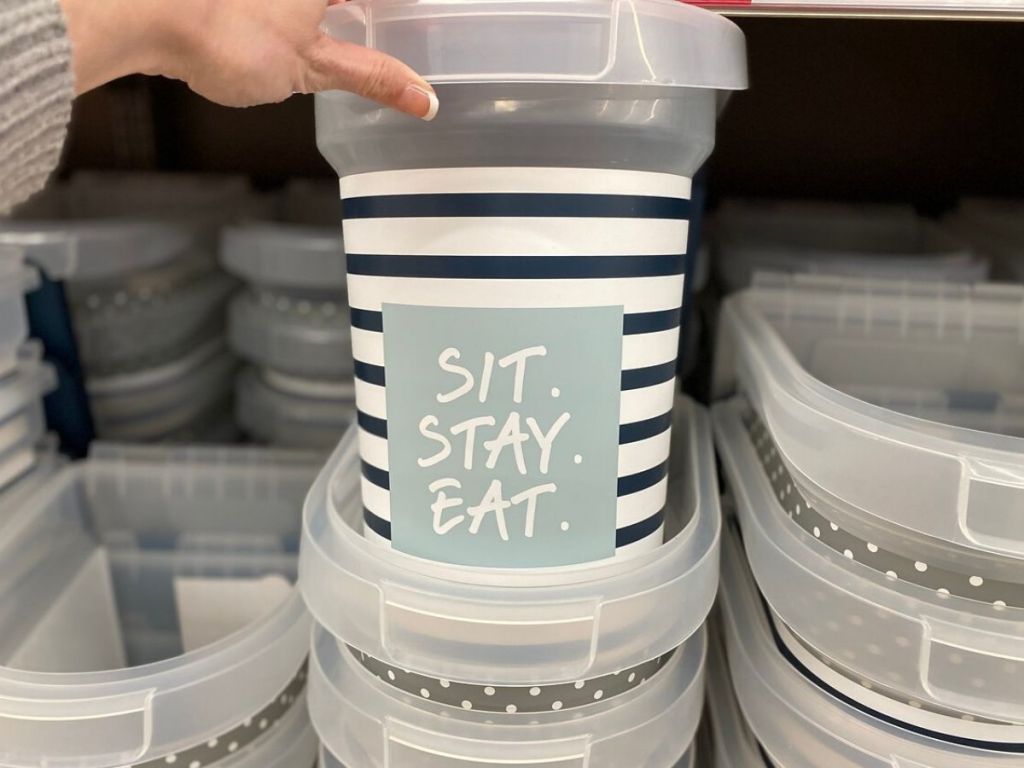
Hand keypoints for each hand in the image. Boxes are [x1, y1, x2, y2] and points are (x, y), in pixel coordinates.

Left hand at [60, 0, 437, 118]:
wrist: (140, 12)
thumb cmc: (226, 32)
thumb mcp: (313, 65)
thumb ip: (371, 77)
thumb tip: (421, 98)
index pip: (384, 0)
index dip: (405, 15)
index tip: (425, 23)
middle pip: (346, 0)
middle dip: (368, 19)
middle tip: (394, 31)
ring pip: (318, 3)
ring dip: (335, 17)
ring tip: (352, 33)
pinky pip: (281, 3)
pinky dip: (301, 13)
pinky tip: (296, 29)